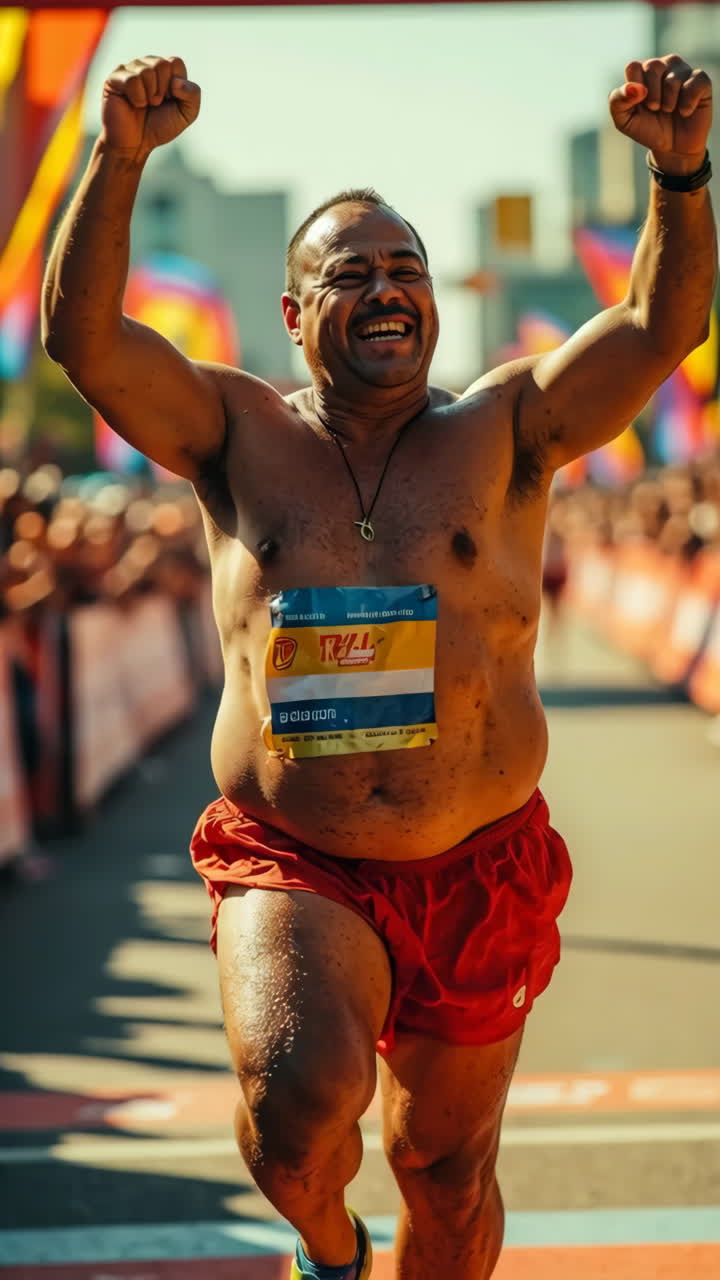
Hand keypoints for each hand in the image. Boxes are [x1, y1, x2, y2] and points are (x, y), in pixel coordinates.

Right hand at [101, 56, 199, 159]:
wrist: (136, 145)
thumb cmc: (159, 127)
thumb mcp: (186, 114)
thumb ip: (193, 95)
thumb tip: (177, 82)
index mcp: (163, 69)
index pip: (175, 62)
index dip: (176, 86)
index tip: (169, 100)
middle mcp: (145, 65)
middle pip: (162, 64)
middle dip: (163, 90)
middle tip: (155, 104)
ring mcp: (128, 70)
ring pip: (147, 71)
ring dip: (150, 95)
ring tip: (145, 105)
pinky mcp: (114, 79)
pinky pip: (132, 80)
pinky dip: (138, 97)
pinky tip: (134, 104)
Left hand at [609, 54, 711, 171]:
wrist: (672, 147)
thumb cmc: (648, 129)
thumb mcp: (625, 121)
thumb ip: (618, 102)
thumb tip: (634, 88)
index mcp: (642, 72)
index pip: (633, 67)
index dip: (634, 90)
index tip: (640, 105)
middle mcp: (663, 66)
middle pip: (652, 66)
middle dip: (652, 96)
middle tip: (655, 109)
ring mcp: (682, 70)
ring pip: (673, 78)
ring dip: (669, 102)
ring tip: (669, 110)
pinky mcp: (700, 80)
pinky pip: (694, 84)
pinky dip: (687, 104)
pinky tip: (685, 111)